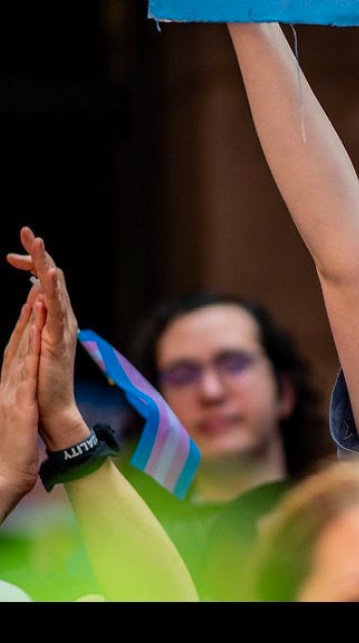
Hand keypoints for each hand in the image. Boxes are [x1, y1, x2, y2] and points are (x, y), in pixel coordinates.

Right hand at [0, 290, 42, 515]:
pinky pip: (25, 373)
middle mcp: (7, 386)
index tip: (32, 306)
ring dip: (26, 326)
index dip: (23, 328)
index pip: (17, 353)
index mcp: (9, 389)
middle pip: (15, 346)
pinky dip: (29, 351)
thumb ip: (20, 402)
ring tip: (35, 299)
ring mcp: (10, 393)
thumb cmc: (16, 450)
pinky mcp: (18, 404)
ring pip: (19, 353)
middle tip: (33, 289)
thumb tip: (24, 394)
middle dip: (24, 318)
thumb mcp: (20, 419)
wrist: (8, 475)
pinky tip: (35, 334)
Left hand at [5, 228, 87, 450]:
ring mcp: (62, 330)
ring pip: (55, 289)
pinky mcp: (58, 342)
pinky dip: (52, 291)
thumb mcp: (35, 345)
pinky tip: (47, 273)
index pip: (44, 284)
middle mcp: (63, 320)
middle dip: (37, 253)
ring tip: (37, 241)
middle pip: (52, 278)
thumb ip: (37, 321)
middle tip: (24, 231)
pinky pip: (57, 311)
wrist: (54, 411)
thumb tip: (34, 298)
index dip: (30, 266)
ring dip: (45, 263)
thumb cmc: (43, 384)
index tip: (11, 258)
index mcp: (55, 320)